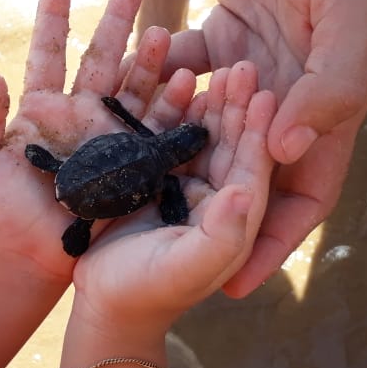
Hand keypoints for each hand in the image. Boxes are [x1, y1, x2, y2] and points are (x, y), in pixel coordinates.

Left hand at [0, 0, 192, 282]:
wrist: (26, 256)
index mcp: (42, 108)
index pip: (49, 52)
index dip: (53, 17)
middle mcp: (80, 114)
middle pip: (101, 58)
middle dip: (116, 22)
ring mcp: (110, 138)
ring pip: (134, 89)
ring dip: (150, 61)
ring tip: (163, 32)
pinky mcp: (133, 165)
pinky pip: (156, 131)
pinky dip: (173, 107)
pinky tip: (189, 82)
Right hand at [70, 62, 277, 337]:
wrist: (101, 303)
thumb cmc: (146, 294)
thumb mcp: (186, 270)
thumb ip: (221, 236)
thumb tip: (249, 192)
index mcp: (238, 219)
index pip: (255, 169)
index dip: (260, 134)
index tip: (265, 96)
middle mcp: (219, 196)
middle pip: (233, 144)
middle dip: (239, 107)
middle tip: (245, 66)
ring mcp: (187, 182)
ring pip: (204, 133)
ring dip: (211, 101)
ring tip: (216, 64)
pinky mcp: (156, 173)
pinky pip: (168, 131)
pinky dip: (173, 105)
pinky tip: (178, 75)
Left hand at [154, 0, 366, 296]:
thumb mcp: (350, 22)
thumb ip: (326, 88)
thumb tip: (280, 154)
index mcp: (327, 113)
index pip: (303, 196)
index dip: (273, 244)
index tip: (234, 286)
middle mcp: (288, 102)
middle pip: (246, 174)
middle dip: (209, 214)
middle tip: (161, 253)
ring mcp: (254, 74)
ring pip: (208, 129)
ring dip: (173, 157)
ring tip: (127, 193)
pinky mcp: (224, 40)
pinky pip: (184, 75)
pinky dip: (157, 86)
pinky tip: (118, 103)